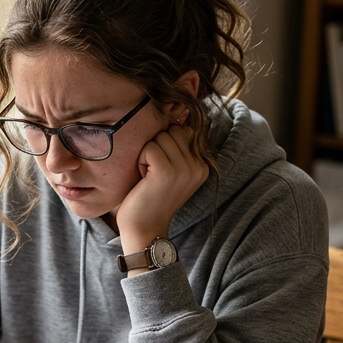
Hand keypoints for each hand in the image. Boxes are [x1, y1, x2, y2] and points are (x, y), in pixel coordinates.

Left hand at [116, 123, 208, 258]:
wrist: (144, 228)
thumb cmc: (150, 198)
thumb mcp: (170, 172)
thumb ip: (176, 149)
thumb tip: (174, 114)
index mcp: (202, 165)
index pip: (184, 131)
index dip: (165, 145)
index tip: (161, 170)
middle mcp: (198, 166)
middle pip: (172, 131)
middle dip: (156, 147)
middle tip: (152, 173)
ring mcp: (185, 169)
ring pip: (160, 137)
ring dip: (147, 154)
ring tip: (149, 177)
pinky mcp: (168, 171)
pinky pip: (149, 147)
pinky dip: (141, 160)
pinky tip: (144, 179)